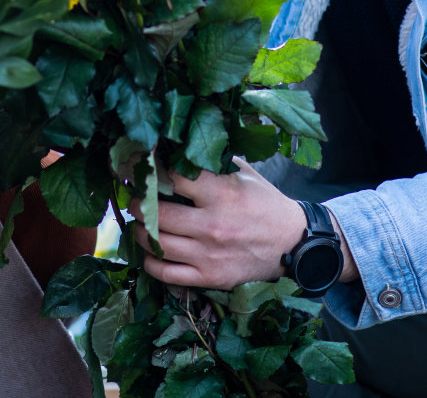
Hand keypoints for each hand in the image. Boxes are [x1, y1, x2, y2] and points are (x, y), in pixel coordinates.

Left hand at [134, 160, 307, 289]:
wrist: (291, 244)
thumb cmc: (264, 203)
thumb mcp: (244, 174)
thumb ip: (213, 163)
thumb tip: (177, 148)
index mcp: (222, 194)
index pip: (174, 178)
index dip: (154, 171)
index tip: (144, 169)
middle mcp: (213, 225)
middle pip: (158, 214)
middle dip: (139, 203)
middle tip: (135, 198)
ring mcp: (209, 254)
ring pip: (157, 244)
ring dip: (140, 231)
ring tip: (140, 223)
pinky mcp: (210, 278)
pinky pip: (166, 274)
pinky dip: (151, 262)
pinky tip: (151, 252)